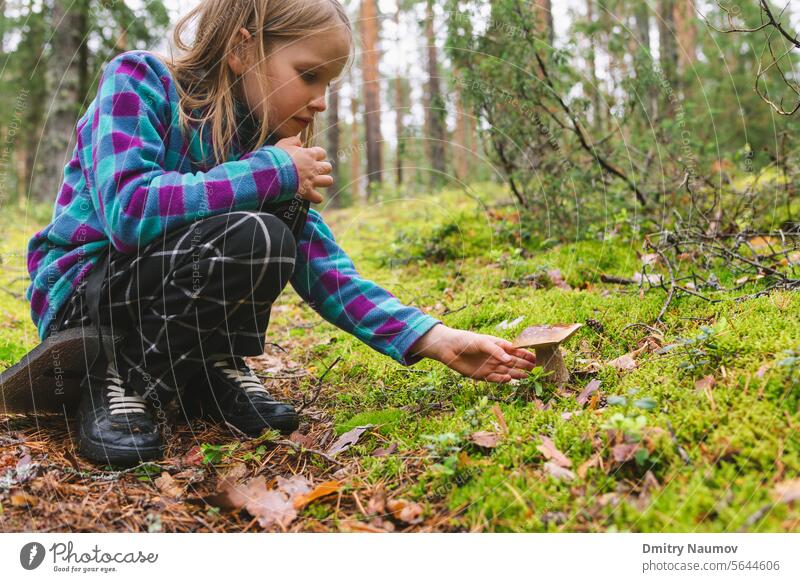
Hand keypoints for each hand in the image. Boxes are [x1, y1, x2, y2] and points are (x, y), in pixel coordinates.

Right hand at [274, 135, 332, 203]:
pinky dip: (315, 197)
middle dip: (323, 169)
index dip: (317, 155)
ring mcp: (312, 180)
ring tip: (315, 183)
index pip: (322, 153)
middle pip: (328, 167)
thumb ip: (293, 141)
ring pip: (328, 181)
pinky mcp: (307, 192)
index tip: (311, 157)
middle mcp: (314, 167)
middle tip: (314, 171)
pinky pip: (319, 198)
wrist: (272, 172)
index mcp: (309, 154)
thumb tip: (299, 142)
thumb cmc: (276, 157)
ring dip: (323, 182)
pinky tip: (310, 195)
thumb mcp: (283, 144)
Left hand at [409, 324, 536, 382]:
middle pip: (513, 362)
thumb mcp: (481, 342)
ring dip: (516, 374)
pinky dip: (502, 379)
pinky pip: (495, 378)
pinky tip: (509, 379)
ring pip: (507, 371)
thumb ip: (495, 350)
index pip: (514, 351)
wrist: (448, 349)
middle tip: (535, 370)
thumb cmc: (465, 340)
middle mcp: (495, 357)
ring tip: (527, 377)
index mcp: (497, 346)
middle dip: (524, 365)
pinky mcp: (482, 375)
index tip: (535, 358)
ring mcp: (489, 366)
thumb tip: (508, 359)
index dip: (525, 355)